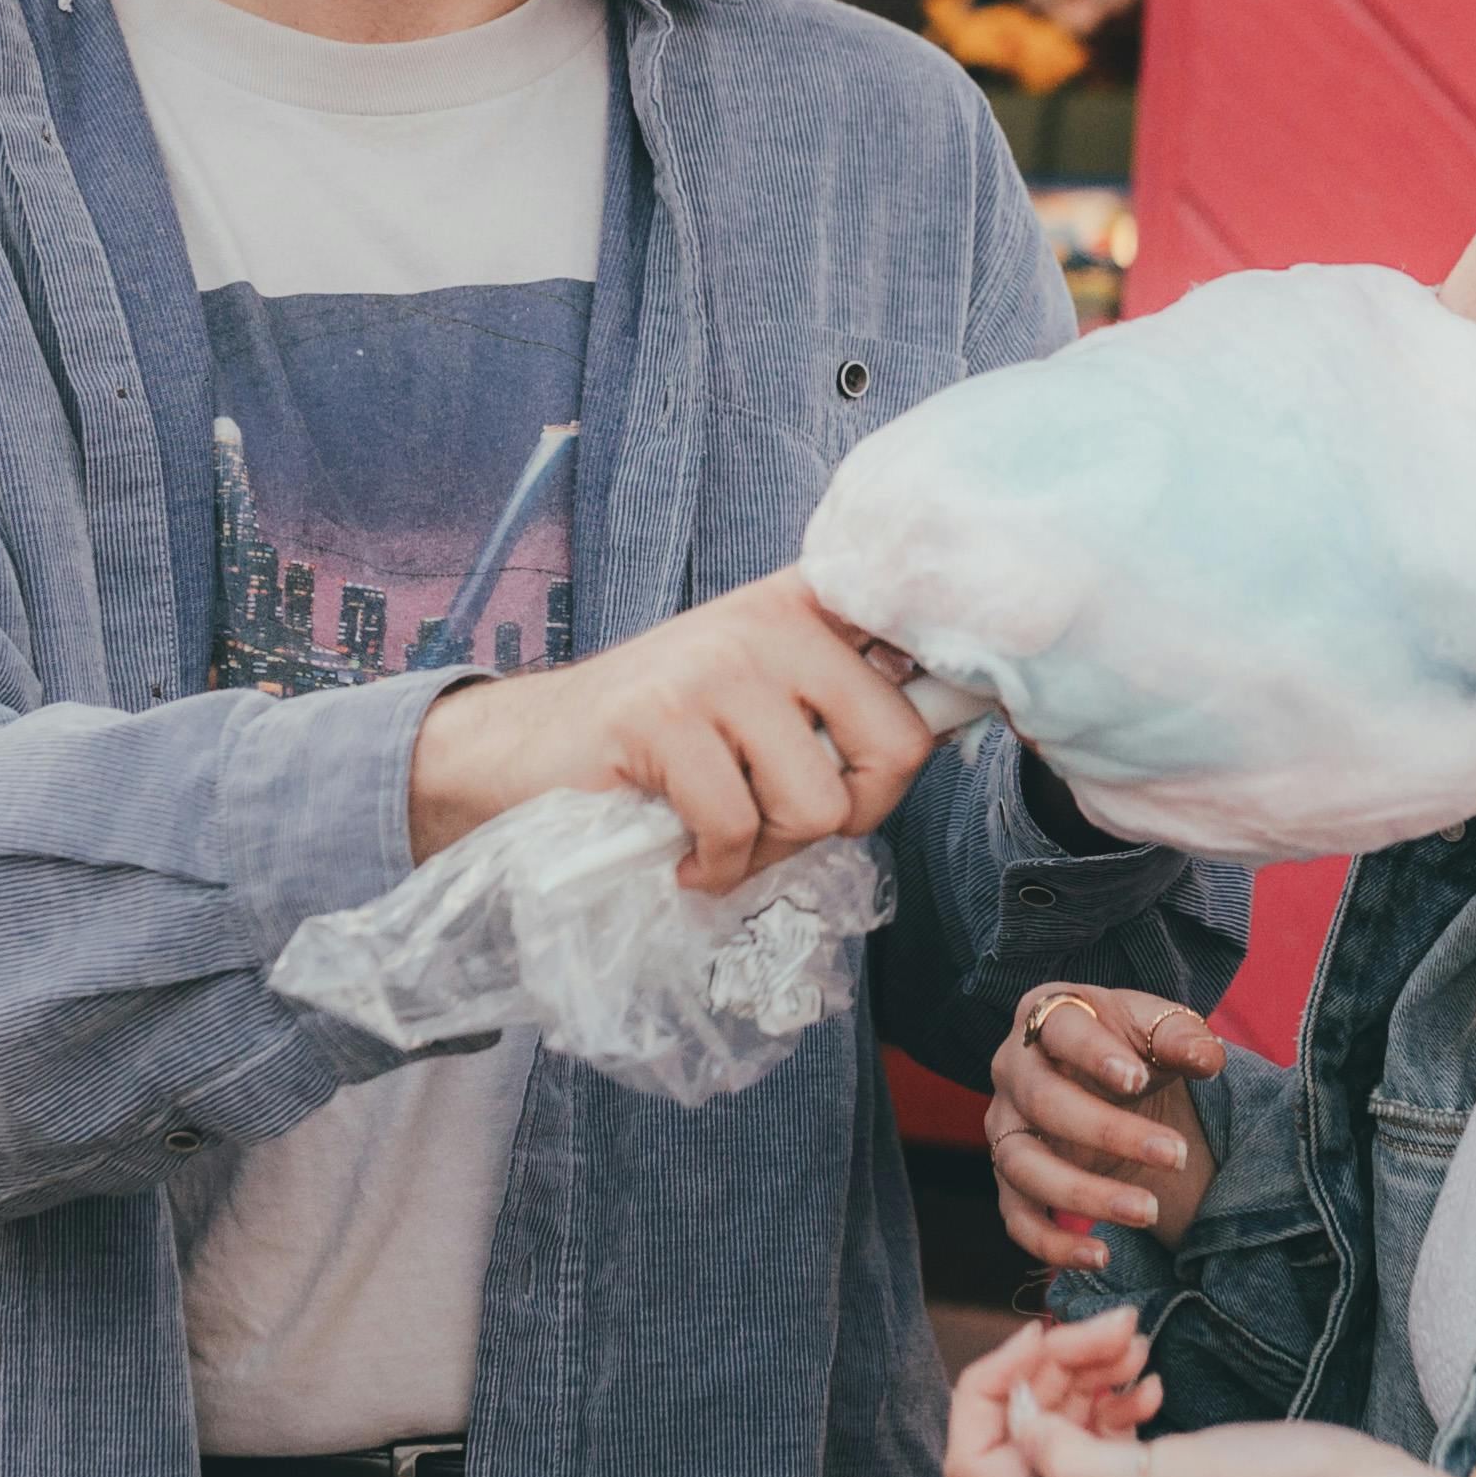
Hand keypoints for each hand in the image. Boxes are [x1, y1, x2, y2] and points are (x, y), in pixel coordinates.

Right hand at [407, 563, 937, 893]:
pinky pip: (735, 829)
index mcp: (807, 607)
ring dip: (769, 849)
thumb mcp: (762, 699)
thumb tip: (952, 726)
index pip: (920, 642)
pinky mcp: (661, 718)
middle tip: (785, 820)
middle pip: (896, 746)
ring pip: (817, 804)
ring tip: (720, 832)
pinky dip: (713, 869)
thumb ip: (841, 708)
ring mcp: (715, 664)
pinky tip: (682, 852)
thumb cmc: (658, 745)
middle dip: (851, 815)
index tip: (945, 732)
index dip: (951, 702)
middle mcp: (770, 621)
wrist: (523, 751)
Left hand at [943, 1312, 1475, 1476]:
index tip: (1050, 1335)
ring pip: (1056, 1416)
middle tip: (1121, 1323)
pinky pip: (1098, 1422)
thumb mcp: (1176, 1476)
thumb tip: (1015, 1417)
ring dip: (1083, 1365)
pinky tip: (1151, 1370)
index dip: (994, 1385)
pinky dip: (1111, 1384)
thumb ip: (1078, 1459)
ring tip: (1138, 1337)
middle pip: (1014, 1426)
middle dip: (1048, 1362)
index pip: (972, 1459)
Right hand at [989, 986, 1226, 1271]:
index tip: (1138, 1078)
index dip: (1095, 1055)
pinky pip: (1016, 1217)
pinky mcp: (1009, 1178)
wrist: (1112, 1079)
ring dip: (1084, 1194)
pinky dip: (1050, 1245)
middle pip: (1043, 1102)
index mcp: (1045, 1014)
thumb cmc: (1132, 1045)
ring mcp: (1004, 1127)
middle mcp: (1011, 1068)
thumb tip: (1207, 1058)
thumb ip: (1182, 1038)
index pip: (1060, 1029)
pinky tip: (1100, 1257)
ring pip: (1023, 1165)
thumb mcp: (1159, 1029)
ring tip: (1147, 1212)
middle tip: (1176, 1155)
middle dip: (1109, 1133)